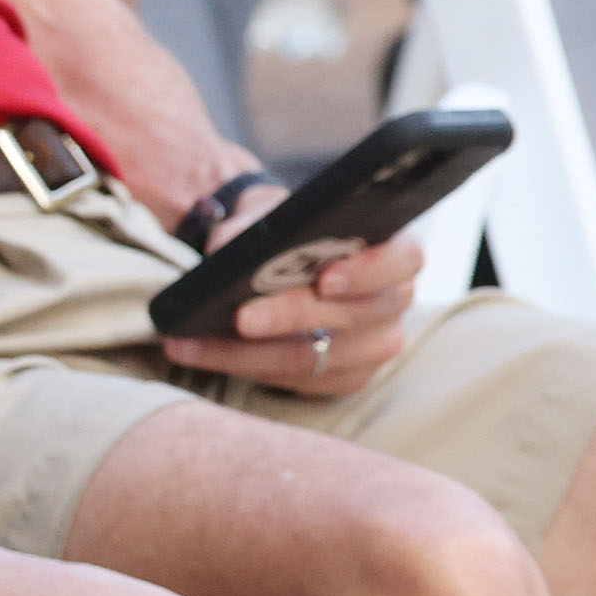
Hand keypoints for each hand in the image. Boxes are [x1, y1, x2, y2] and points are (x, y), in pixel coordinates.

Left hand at [161, 184, 423, 397]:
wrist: (275, 255)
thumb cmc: (284, 231)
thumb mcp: (269, 214)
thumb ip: (254, 225)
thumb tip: (228, 249)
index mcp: (393, 252)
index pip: (403, 260)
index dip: (368, 271)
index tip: (324, 279)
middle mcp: (392, 303)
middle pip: (351, 316)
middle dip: (290, 317)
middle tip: (241, 317)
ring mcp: (374, 347)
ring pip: (314, 358)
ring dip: (247, 353)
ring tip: (192, 342)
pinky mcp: (345, 377)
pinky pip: (295, 380)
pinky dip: (242, 366)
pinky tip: (200, 353)